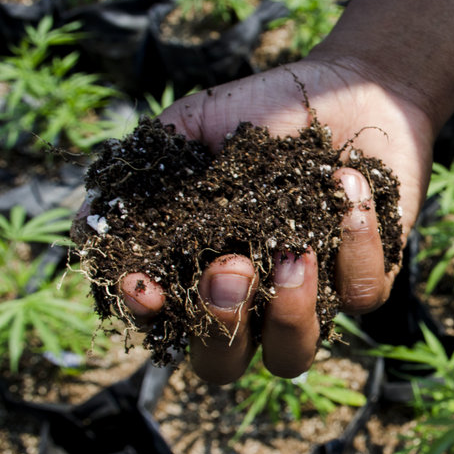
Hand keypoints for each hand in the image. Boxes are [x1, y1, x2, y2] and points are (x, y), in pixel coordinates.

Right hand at [119, 58, 434, 383]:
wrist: (349, 89)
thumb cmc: (262, 115)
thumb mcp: (192, 133)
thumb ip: (145, 176)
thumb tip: (88, 227)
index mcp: (203, 275)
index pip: (168, 327)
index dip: (153, 320)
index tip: (146, 285)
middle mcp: (253, 303)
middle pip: (224, 365)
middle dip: (220, 326)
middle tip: (230, 268)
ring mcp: (311, 300)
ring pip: (292, 354)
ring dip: (290, 310)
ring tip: (296, 250)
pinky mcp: (365, 280)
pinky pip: (362, 294)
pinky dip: (355, 244)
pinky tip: (347, 184)